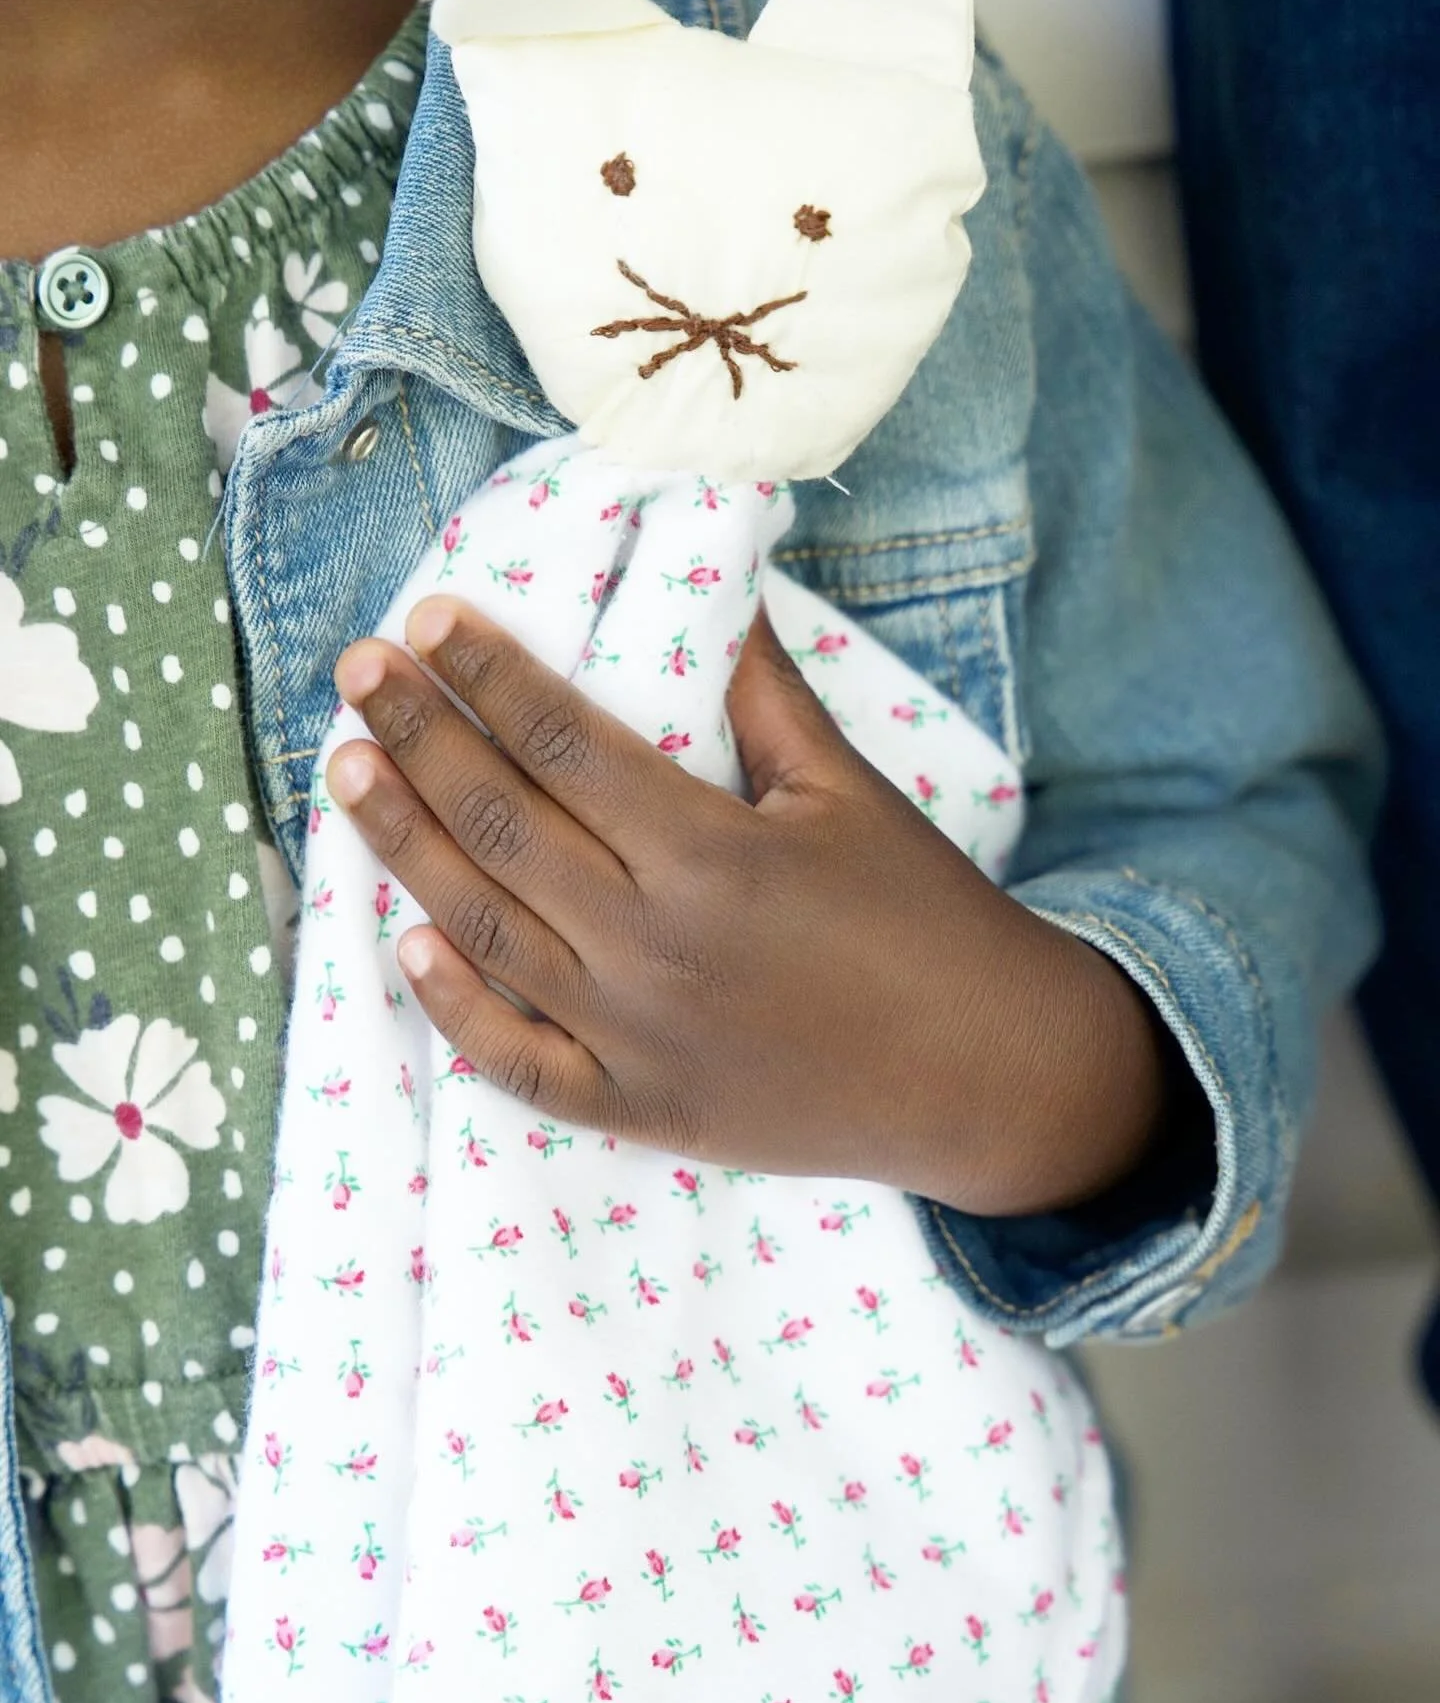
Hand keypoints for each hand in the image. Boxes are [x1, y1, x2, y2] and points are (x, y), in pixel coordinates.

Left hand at [327, 597, 1173, 1215]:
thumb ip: (763, 697)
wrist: (985, 1074)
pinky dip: (457, 1010)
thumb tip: (707, 594)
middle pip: (503, 824)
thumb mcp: (851, 792)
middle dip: (418, 737)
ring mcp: (637, 1038)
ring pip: (486, 931)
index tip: (430, 618)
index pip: (564, 744)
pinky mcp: (639, 1108)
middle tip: (356, 671)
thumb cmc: (924, 919)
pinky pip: (521, 1064)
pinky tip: (405, 947)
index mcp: (711, 854)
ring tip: (347, 771)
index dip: (488, 675)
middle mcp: (654, 945)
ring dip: (406, 847)